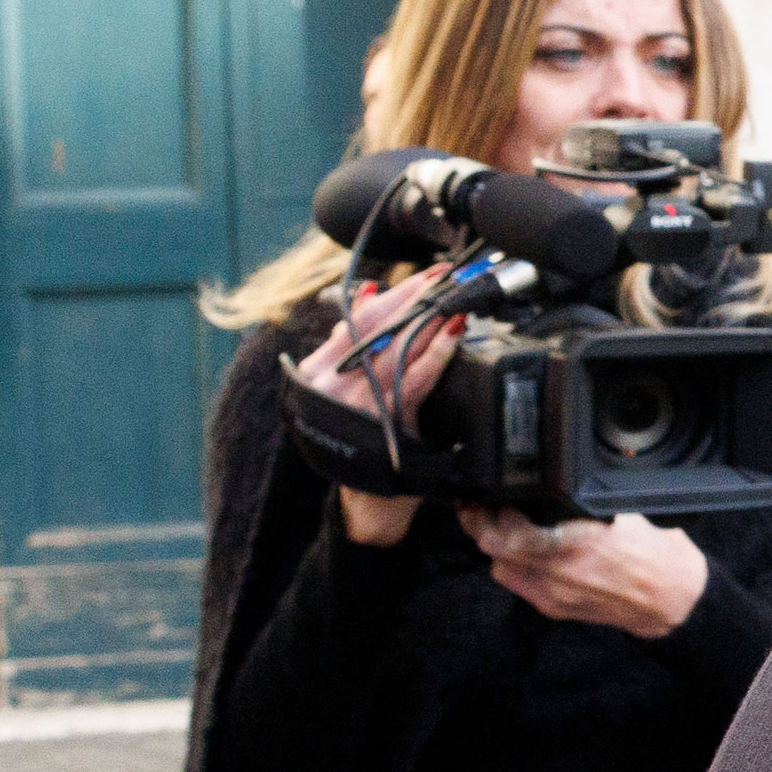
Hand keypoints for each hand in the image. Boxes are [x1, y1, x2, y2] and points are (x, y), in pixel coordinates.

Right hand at [288, 266, 462, 547]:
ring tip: (454, 297)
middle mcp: (334, 383)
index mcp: (317, 369)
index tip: (425, 275)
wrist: (365, 496)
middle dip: (418, 298)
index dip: (396, 292)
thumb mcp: (340, 385)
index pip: (359, 318)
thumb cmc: (356, 434)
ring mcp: (361, 401)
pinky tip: (455, 334)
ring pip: (400, 348)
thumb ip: (348, 342)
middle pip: (382, 328)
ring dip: (430, 319)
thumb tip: (369, 293)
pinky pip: (417, 378)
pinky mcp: (388, 419)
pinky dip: (437, 353)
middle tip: (448, 276)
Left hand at [462, 507, 711, 636]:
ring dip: (492, 543)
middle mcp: (562, 572)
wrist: (677, 602)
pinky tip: (519, 551)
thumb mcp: (627, 513)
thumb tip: (550, 483)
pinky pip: (516, 583)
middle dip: (481, 522)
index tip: (493, 490)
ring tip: (494, 525)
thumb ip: (583, 502)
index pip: (512, 527)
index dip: (494, 507)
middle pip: (495, 546)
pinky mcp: (555, 608)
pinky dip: (510, 563)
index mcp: (581, 542)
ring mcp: (555, 594)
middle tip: (478, 504)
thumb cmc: (659, 555)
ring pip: (499, 565)